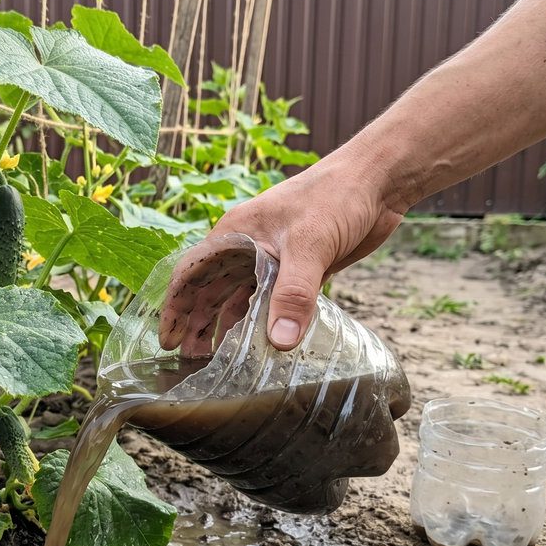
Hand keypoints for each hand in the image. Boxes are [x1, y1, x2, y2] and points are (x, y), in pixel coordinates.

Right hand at [158, 151, 403, 352]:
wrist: (378, 182)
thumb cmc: (336, 196)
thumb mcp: (310, 244)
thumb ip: (293, 294)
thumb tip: (279, 343)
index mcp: (236, 233)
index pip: (191, 273)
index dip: (176, 308)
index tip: (168, 340)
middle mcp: (247, 247)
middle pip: (210, 291)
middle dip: (196, 324)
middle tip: (189, 362)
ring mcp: (272, 259)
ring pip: (238, 298)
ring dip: (225, 327)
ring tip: (216, 361)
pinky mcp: (298, 270)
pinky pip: (270, 303)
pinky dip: (260, 324)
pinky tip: (258, 346)